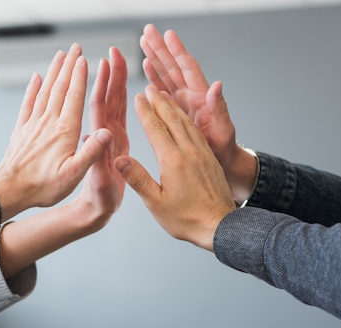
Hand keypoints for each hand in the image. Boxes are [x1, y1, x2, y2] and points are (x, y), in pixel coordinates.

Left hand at [0, 48, 129, 278]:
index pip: (74, 97)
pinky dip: (33, 88)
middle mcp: (49, 122)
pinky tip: (36, 78)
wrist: (11, 190)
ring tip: (60, 55)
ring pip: (45, 90)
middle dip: (69, 66)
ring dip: (54, 71)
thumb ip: (91, 152)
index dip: (80, 76)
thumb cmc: (44, 186)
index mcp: (65, 131)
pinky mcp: (22, 129)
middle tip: (75, 48)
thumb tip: (107, 132)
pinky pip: (28, 103)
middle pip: (60, 87)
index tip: (85, 59)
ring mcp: (33, 124)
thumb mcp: (74, 174)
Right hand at [115, 85, 235, 250]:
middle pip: (172, 119)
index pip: (156, 128)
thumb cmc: (187, 219)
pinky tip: (184, 119)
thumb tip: (119, 160)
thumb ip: (138, 179)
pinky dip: (187, 120)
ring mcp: (202, 154)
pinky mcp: (209, 159)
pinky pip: (197, 132)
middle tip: (150, 88)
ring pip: (186, 123)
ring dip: (174, 107)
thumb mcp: (157, 203)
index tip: (138, 97)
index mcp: (173, 160)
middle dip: (159, 102)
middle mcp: (189, 152)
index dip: (145, 111)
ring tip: (165, 96)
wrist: (221, 226)